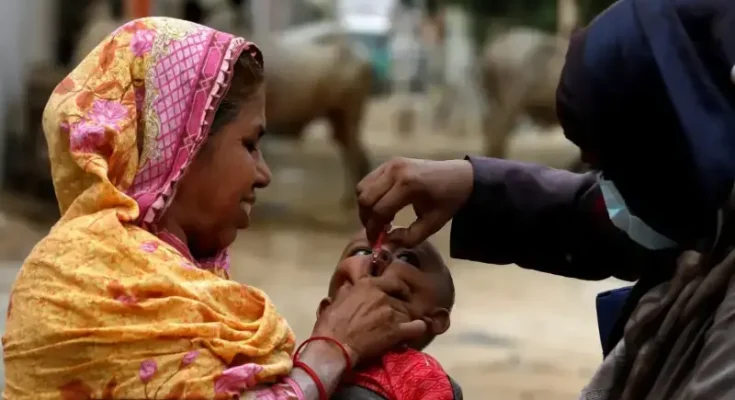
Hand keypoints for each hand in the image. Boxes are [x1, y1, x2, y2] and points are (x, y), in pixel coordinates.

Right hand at [312, 276, 426, 364]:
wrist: (334, 346)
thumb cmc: (331, 323)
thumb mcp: (337, 300)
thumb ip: (348, 290)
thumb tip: (350, 285)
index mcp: (369, 285)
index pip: (394, 282)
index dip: (399, 289)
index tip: (398, 294)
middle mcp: (383, 295)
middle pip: (403, 299)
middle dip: (401, 306)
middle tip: (398, 314)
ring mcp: (391, 312)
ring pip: (409, 313)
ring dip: (405, 320)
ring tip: (401, 327)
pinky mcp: (397, 330)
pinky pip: (417, 326)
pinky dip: (417, 328)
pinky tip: (414, 330)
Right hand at [356, 157, 473, 247]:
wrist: (459, 177)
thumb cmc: (448, 202)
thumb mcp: (432, 225)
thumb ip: (409, 237)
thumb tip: (386, 241)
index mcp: (408, 185)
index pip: (379, 211)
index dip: (374, 229)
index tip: (376, 242)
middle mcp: (395, 171)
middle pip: (365, 199)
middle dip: (366, 219)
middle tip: (376, 232)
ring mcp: (390, 164)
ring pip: (362, 188)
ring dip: (366, 207)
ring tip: (380, 219)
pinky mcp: (389, 162)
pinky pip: (368, 181)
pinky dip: (369, 195)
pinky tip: (382, 206)